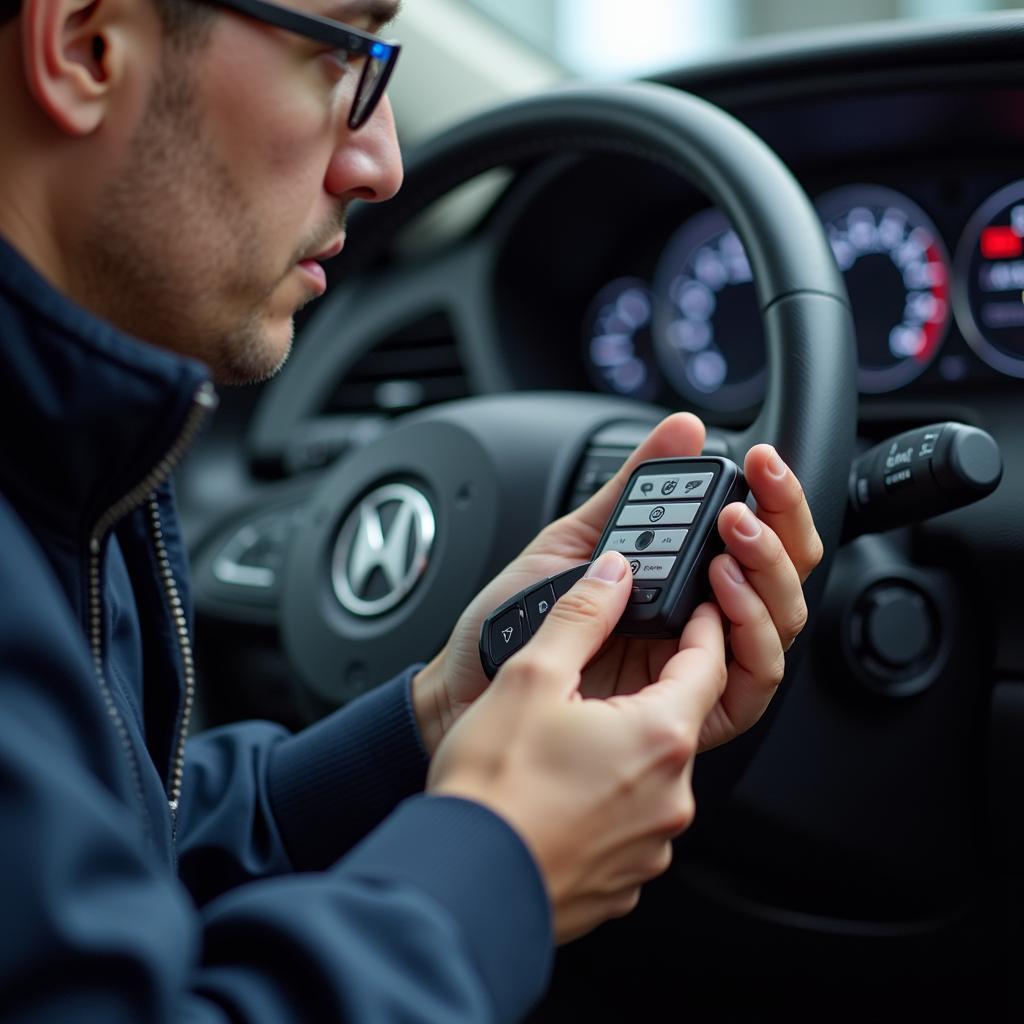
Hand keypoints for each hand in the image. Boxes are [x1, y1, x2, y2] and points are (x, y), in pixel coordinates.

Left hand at [412, 413, 822, 754]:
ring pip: (780, 626)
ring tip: (732, 538)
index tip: (761, 461)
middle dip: (781, 528)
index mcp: (682, 578)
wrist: (469, 682)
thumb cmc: (515, 618)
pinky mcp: (693, 714)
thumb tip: (682, 429)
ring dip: (766, 575)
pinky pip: (753, 684)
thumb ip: (631, 488)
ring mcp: (698, 666)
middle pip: (783, 578)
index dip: (777, 498)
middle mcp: (701, 621)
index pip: (761, 539)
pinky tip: (717, 596)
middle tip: (748, 497)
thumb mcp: (575, 539)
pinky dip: (748, 635)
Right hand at [428, 552, 726, 943]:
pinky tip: (559, 793)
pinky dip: (605, 802)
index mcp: (659, 737)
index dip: (704, 630)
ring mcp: (650, 845)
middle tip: (602, 680)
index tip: (698, 610)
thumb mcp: (531, 675)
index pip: (707, 666)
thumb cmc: (493, 787)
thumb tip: (614, 575)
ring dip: (622, 752)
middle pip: (676, 722)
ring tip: (564, 744)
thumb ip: (582, 615)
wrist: (461, 882)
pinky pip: (629, 824)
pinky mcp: (624, 880)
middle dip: (648, 694)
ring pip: (650, 776)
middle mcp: (671, 796)